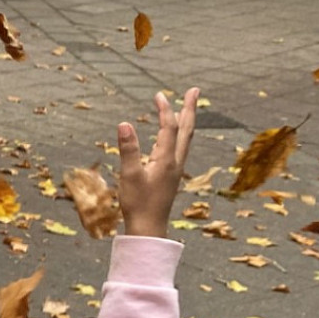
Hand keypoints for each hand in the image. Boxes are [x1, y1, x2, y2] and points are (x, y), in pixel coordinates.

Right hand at [117, 87, 197, 236]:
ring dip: (187, 120)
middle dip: (189, 109)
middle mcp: (176, 162)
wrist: (149, 226)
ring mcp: (176, 169)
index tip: (159, 95)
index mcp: (166, 159)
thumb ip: (128, 149)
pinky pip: (180, 148)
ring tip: (187, 108)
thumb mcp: (129, 175)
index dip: (164, 110)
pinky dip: (180, 135)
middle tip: (194, 91)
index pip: (169, 128)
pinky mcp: (172, 175)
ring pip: (186, 138)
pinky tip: (175, 136)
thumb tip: (125, 124)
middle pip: (186, 129)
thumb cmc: (138, 203)